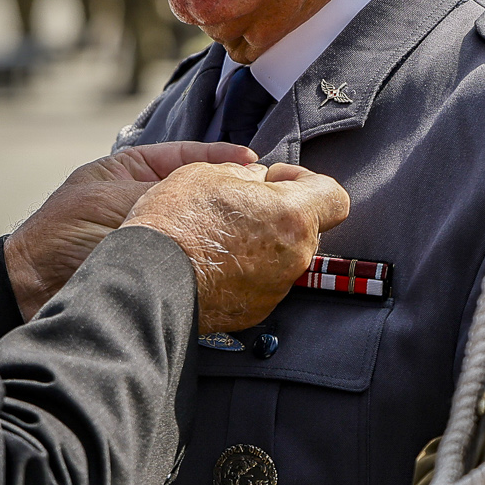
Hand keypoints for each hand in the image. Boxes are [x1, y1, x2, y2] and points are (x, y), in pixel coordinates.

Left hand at [5, 141, 258, 319]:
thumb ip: (161, 195)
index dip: (220, 156)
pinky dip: (216, 261)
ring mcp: (157, 238)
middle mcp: (149, 202)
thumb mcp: (111, 198)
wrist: (31, 290)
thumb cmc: (59, 233)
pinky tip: (237, 256)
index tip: (252, 160)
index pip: (185, 156)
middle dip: (229, 191)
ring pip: (201, 228)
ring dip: (226, 226)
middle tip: (264, 192)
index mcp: (133, 172)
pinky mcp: (162, 274)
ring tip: (257, 222)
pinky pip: (195, 264)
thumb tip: (210, 193)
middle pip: (199, 191)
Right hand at [124, 161, 349, 333]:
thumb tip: (257, 179)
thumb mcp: (209, 173)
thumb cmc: (179, 221)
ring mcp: (276, 288)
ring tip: (223, 234)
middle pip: (307, 228)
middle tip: (244, 204)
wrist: (150, 279)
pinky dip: (247, 270)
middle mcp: (294, 256)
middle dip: (281, 212)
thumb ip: (246, 174)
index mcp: (292, 216)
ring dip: (263, 242)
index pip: (334, 197)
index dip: (309, 182)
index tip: (278, 179)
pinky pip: (262, 282)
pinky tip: (215, 261)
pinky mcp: (255, 311)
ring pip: (283, 256)